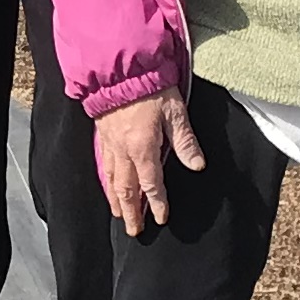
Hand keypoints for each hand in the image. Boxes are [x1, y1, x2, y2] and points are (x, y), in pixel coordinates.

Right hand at [95, 91, 205, 234]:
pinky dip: (106, 180)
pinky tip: (108, 185)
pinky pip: (103, 165)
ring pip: (111, 179)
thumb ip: (185, 141)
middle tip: (134, 231)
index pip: (151, 184)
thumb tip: (197, 165)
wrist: (119, 69)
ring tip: (119, 214)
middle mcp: (123, 151)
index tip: (161, 219)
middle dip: (131, 212)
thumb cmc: (150, 87)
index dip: (157, 203)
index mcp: (143, 148)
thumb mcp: (175, 112)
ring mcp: (110, 144)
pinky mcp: (102, 135)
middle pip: (126, 189)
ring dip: (116, 200)